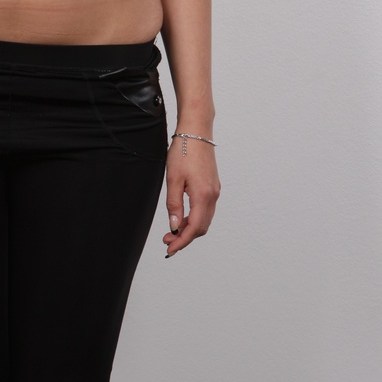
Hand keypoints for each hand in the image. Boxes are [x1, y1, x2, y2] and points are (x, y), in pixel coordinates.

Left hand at [163, 138, 218, 256]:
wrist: (196, 132)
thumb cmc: (183, 152)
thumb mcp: (173, 179)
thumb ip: (174, 204)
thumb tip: (174, 226)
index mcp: (203, 196)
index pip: (194, 228)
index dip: (181, 242)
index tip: (169, 249)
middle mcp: (213, 195)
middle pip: (201, 227)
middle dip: (185, 237)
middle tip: (167, 240)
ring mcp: (215, 191)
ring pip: (204, 219)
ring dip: (189, 228)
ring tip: (172, 230)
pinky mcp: (213, 186)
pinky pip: (205, 210)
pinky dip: (194, 218)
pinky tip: (182, 216)